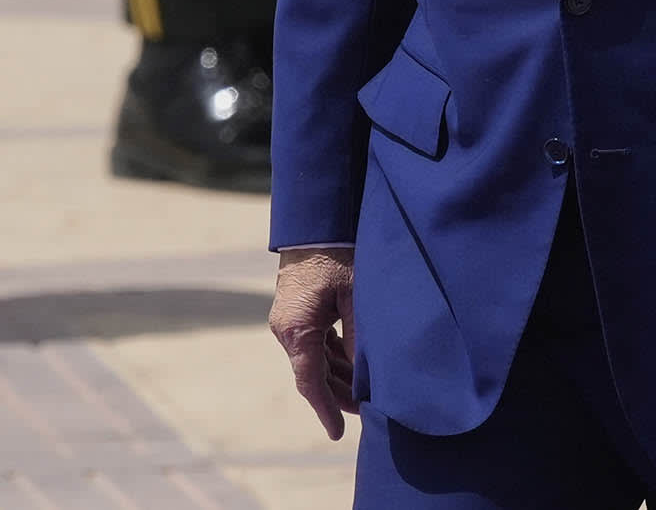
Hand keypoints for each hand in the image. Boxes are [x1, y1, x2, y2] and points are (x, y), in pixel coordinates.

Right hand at [270, 248, 358, 438]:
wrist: (316, 222)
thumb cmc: (338, 255)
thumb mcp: (356, 296)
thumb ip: (359, 337)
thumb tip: (367, 373)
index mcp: (297, 329)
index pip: (310, 381)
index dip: (326, 409)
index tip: (337, 433)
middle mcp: (287, 329)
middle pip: (312, 374)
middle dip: (338, 395)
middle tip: (366, 413)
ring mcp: (290, 320)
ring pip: (314, 360)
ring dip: (337, 376)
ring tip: (364, 394)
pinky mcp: (298, 311)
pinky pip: (315, 343)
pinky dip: (333, 357)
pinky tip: (353, 365)